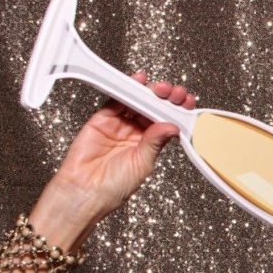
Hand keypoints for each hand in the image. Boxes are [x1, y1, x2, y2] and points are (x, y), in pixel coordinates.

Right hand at [45, 72, 197, 217]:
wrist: (85, 190)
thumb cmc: (114, 187)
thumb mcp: (142, 163)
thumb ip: (154, 142)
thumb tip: (172, 125)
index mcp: (151, 145)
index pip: (167, 122)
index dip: (177, 110)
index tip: (187, 101)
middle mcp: (136, 133)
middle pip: (153, 109)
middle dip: (166, 98)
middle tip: (173, 92)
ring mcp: (119, 125)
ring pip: (136, 102)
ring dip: (148, 92)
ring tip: (159, 87)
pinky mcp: (101, 120)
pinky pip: (115, 101)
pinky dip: (125, 90)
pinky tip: (137, 82)